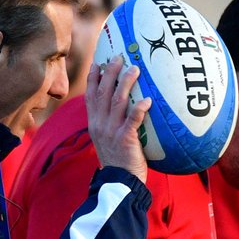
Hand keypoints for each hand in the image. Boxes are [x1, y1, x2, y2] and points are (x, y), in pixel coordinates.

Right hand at [85, 56, 149, 182]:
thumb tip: (122, 104)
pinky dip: (140, 109)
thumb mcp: (106, 139)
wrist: (118, 182)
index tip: (98, 61)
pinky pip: (133, 120)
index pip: (90, 95)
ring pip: (117, 101)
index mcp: (94, 123)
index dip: (93, 78)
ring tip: (135, 69)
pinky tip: (148, 100)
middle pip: (103, 92)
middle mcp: (99, 124)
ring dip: (126, 83)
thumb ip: (109, 122)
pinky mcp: (125, 139)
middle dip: (111, 72)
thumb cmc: (117, 160)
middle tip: (120, 57)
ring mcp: (111, 131)